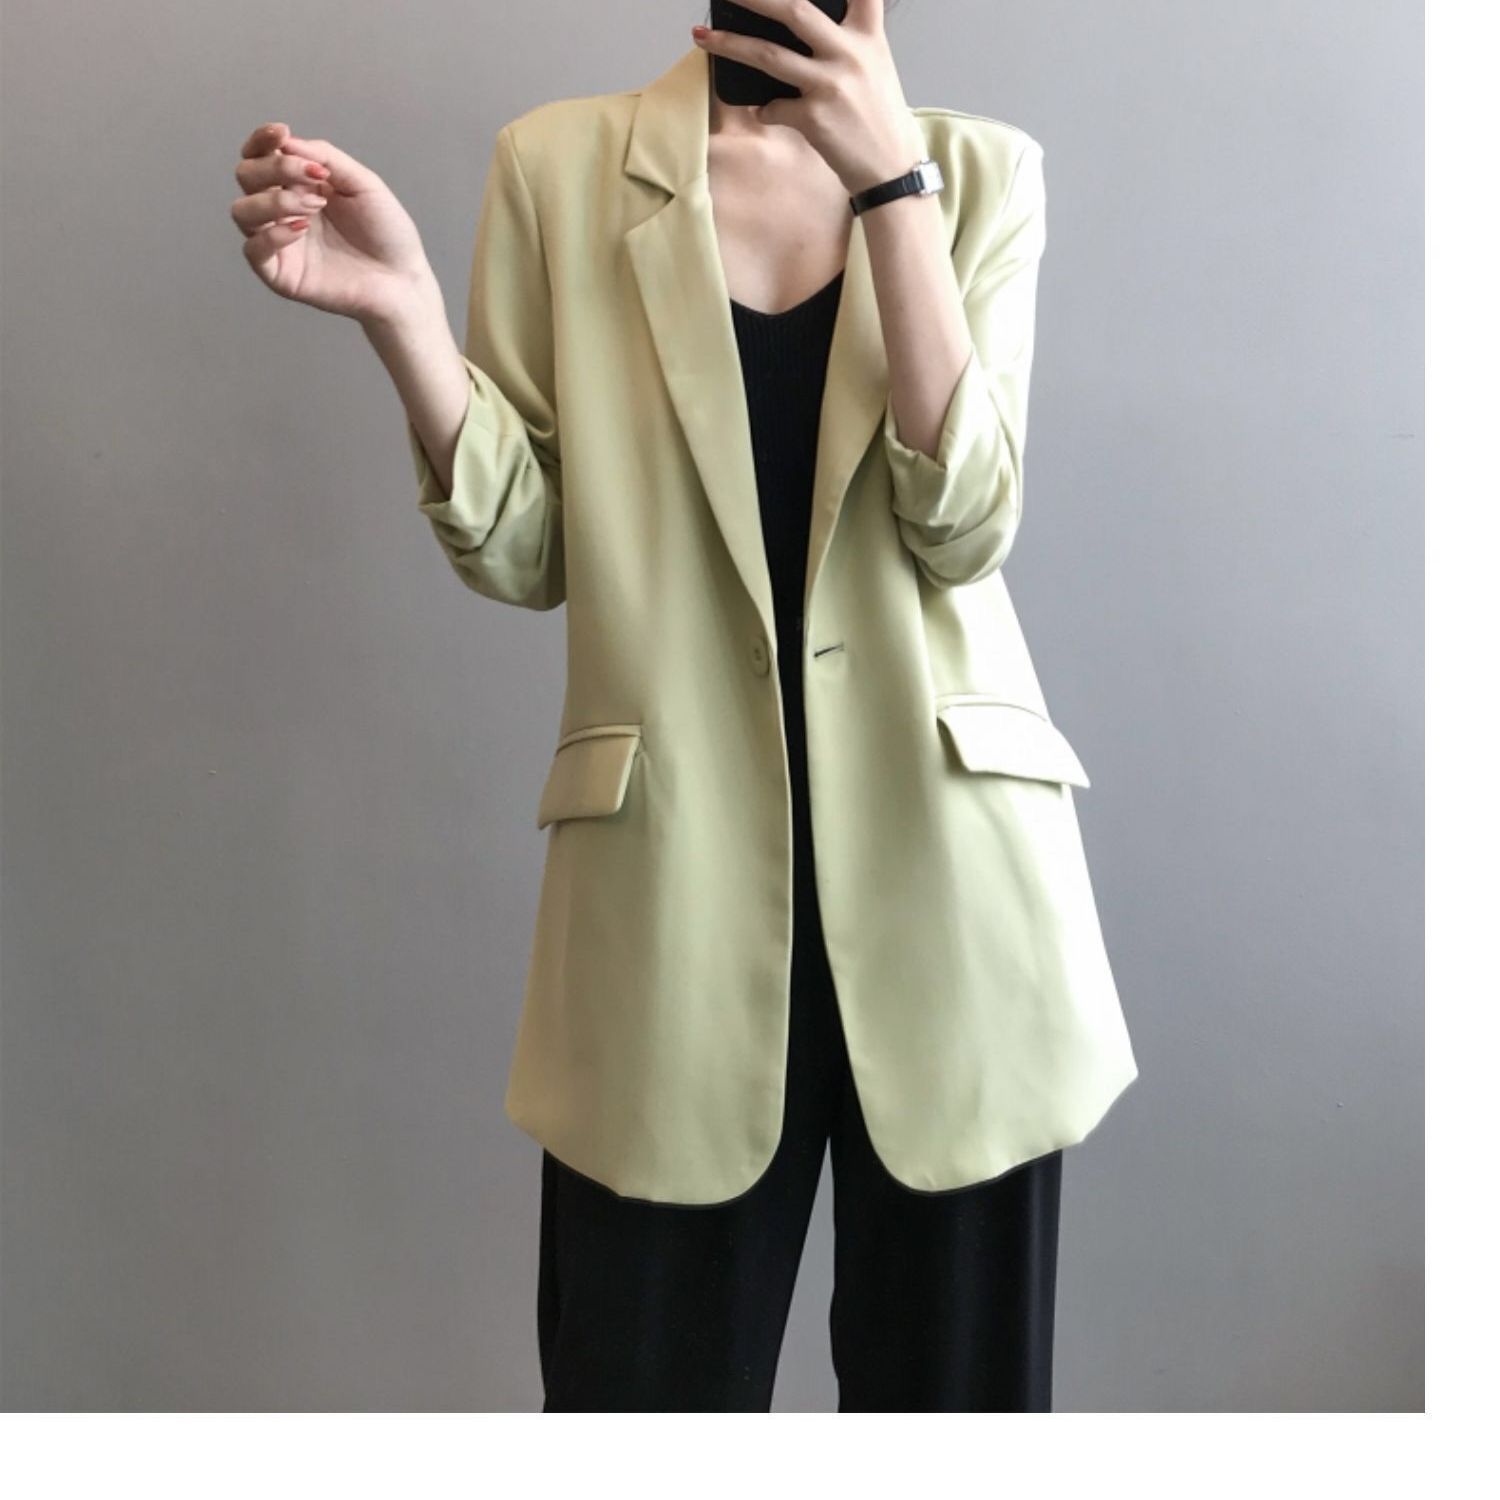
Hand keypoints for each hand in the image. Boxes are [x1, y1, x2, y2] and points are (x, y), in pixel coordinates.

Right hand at [230, 122, 439, 325]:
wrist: (403, 279)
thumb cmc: (387, 233)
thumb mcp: (362, 183)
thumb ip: (325, 157)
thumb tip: (286, 142)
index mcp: (299, 186)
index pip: (260, 156)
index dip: (261, 140)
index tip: (281, 133)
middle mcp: (283, 211)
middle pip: (246, 177)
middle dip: (275, 168)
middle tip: (315, 179)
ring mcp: (280, 243)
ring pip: (242, 211)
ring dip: (274, 200)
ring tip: (315, 207)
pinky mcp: (281, 275)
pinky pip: (253, 250)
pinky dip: (272, 234)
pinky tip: (301, 229)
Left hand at [691, 0, 927, 194]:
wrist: (892, 169)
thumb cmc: (879, 118)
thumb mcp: (875, 66)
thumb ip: (847, 41)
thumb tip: (798, 27)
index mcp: (868, 36)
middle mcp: (850, 53)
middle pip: (794, 10)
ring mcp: (830, 84)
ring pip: (768, 54)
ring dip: (729, 44)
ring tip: (702, 36)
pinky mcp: (814, 117)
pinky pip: (773, 108)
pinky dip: (764, 110)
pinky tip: (765, 112)